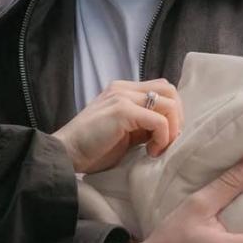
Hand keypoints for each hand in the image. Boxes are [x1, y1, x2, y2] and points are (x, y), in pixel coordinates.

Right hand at [52, 79, 181, 172]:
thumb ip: (142, 126)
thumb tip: (168, 131)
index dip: (171, 114)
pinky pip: (159, 120)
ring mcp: (122, 97)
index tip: (164, 139)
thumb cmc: (91, 149)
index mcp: (122, 91)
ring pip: (169, 104)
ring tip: (157, 149)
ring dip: (171, 130)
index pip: (162, 91)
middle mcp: (123, 89)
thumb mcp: (123, 133)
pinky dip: (162, 138)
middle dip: (177, 119)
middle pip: (170, 91)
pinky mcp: (122, 110)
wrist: (65, 153)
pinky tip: (150, 152)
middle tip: (166, 143)